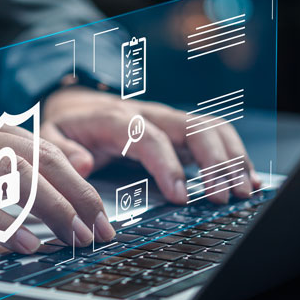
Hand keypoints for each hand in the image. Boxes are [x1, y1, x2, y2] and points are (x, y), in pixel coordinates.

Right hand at [0, 104, 115, 253]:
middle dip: (76, 195)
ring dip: (52, 211)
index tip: (98, 205)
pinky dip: (6, 226)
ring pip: (13, 179)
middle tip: (99, 226)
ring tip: (75, 237)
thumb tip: (61, 166)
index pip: (39, 145)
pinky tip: (27, 243)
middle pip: (36, 160)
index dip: (76, 177)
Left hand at [42, 86, 260, 204]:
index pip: (149, 136)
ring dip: (231, 157)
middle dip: (213, 161)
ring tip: (243, 191)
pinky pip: (214, 135)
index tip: (181, 195)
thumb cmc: (67, 125)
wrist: (75, 103)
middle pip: (191, 127)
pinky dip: (235, 154)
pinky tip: (248, 178)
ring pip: (210, 128)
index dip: (168, 164)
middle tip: (222, 197)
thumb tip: (84, 164)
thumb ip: (62, 151)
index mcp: (116, 118)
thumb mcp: (50, 136)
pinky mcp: (180, 131)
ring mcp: (168, 120)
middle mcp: (149, 114)